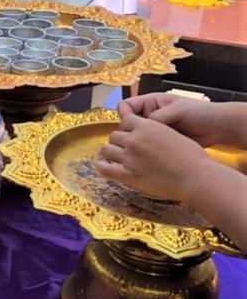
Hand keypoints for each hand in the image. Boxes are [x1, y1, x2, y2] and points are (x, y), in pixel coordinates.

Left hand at [97, 113, 213, 203]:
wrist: (197, 178)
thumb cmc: (192, 157)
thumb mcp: (173, 134)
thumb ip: (156, 132)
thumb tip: (149, 133)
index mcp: (146, 126)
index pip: (125, 121)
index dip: (127, 128)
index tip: (130, 135)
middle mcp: (134, 139)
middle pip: (114, 135)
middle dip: (119, 142)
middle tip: (125, 150)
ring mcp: (129, 157)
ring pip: (106, 149)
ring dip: (110, 152)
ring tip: (115, 158)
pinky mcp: (129, 175)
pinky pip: (106, 169)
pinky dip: (102, 167)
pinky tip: (104, 167)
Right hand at [116, 93, 221, 146]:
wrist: (219, 127)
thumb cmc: (200, 112)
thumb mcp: (178, 110)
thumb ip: (159, 116)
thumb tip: (141, 126)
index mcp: (150, 103)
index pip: (126, 106)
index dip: (124, 115)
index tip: (130, 126)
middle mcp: (149, 116)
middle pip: (128, 123)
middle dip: (129, 131)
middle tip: (138, 141)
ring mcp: (155, 131)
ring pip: (136, 136)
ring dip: (138, 143)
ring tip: (146, 150)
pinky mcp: (161, 143)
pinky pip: (147, 147)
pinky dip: (147, 151)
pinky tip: (151, 156)